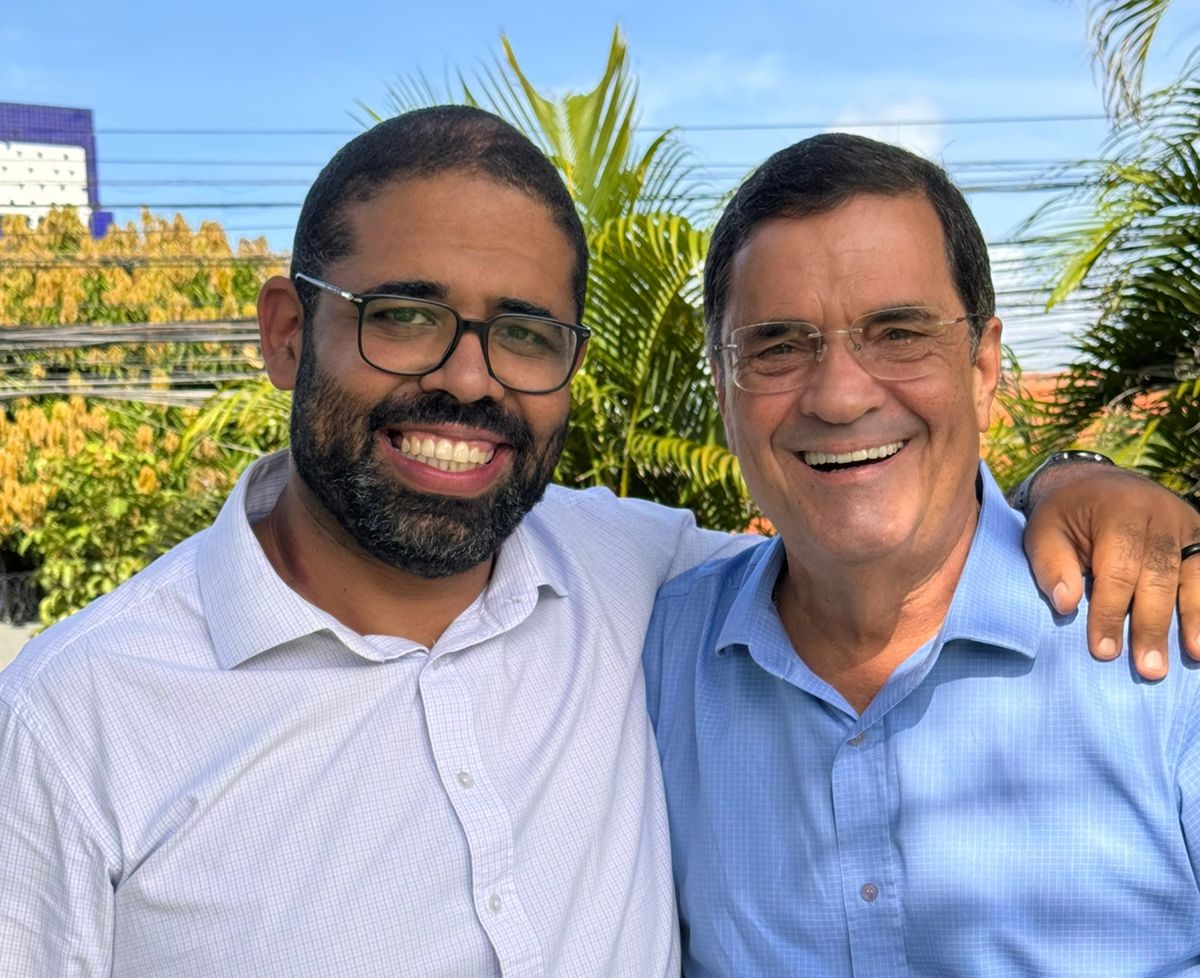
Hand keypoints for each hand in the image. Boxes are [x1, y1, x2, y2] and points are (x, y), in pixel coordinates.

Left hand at [1021, 462, 1199, 678]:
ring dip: (1194, 619)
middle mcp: (1159, 513)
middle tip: (1149, 669)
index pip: (1117, 570)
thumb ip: (1051, 565)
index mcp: (1117, 510)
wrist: (1095, 482)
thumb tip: (1066, 606)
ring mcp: (1185, 523)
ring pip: (1193, 576)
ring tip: (1193, 655)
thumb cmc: (1064, 515)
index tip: (1103, 650)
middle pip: (1160, 576)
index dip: (1110, 612)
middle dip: (1153, 625)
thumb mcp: (1042, 531)